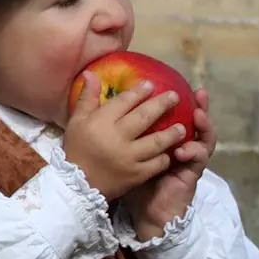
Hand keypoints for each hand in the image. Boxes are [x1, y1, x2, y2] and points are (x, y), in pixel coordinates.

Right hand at [63, 72, 188, 201]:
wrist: (77, 185)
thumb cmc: (76, 149)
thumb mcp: (76, 122)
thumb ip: (87, 98)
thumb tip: (91, 73)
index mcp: (100, 122)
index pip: (124, 102)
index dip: (139, 91)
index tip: (151, 84)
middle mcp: (117, 137)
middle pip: (145, 117)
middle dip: (162, 105)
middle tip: (175, 97)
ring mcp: (129, 156)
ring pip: (157, 141)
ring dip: (172, 132)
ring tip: (182, 127)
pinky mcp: (137, 174)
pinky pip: (157, 162)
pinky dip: (165, 156)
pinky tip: (170, 151)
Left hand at [123, 89, 214, 240]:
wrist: (142, 210)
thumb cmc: (133, 179)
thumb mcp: (124, 150)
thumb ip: (119, 128)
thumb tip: (107, 103)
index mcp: (166, 138)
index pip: (179, 115)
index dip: (182, 100)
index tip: (180, 84)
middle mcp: (182, 146)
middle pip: (196, 123)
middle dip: (200, 107)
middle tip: (199, 94)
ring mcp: (189, 161)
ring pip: (204, 140)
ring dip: (203, 128)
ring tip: (198, 117)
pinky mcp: (190, 176)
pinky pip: (198, 161)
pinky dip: (194, 153)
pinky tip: (184, 150)